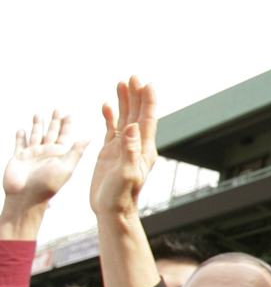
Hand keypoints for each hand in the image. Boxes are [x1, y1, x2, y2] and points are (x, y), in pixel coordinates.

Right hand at [3, 112, 86, 210]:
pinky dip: (20, 137)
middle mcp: (47, 153)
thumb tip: (89, 138)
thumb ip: (75, 152)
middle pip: (51, 133)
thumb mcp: (66, 168)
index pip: (65, 136)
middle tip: (58, 109)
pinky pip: (19, 144)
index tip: (71, 114)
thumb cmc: (48, 185)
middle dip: (55, 122)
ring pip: (35, 136)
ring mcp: (32, 155)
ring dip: (37, 126)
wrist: (26, 197)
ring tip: (38, 114)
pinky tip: (21, 130)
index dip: (68, 125)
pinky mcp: (18, 157)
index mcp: (60, 155)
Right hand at [91, 77, 158, 218]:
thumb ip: (130, 151)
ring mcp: (123, 147)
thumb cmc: (121, 196)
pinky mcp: (110, 151)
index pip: (147, 120)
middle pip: (137, 114)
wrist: (112, 210)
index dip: (148, 101)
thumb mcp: (126, 173)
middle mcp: (136, 145)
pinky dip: (110, 116)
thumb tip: (133, 127)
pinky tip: (107, 105)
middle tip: (134, 76)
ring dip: (124, 101)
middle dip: (136, 95)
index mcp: (143, 149)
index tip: (147, 84)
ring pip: (125, 118)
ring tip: (122, 82)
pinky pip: (112, 128)